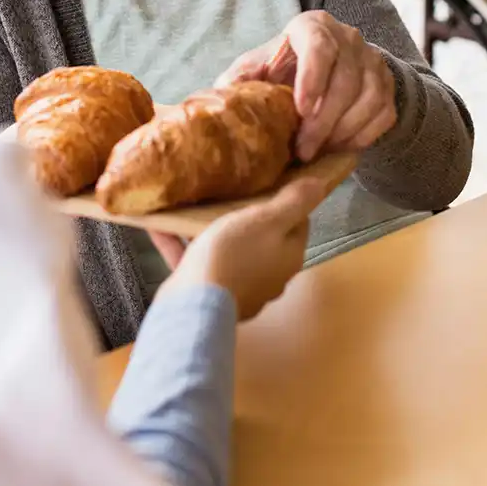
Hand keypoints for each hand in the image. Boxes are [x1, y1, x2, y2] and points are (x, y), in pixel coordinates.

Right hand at [152, 176, 326, 320]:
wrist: (196, 304)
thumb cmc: (234, 254)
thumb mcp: (267, 219)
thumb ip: (294, 202)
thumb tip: (321, 185)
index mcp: (289, 255)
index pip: (298, 221)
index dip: (284, 199)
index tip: (264, 181)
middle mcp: (272, 276)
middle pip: (264, 237)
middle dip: (248, 217)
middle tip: (227, 192)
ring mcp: (243, 289)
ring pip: (232, 252)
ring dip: (215, 233)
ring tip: (194, 208)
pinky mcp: (213, 296)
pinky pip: (201, 263)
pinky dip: (186, 247)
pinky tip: (165, 228)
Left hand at [216, 11, 397, 160]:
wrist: (328, 70)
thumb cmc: (284, 69)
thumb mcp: (258, 67)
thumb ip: (240, 79)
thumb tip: (220, 98)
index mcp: (312, 26)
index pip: (319, 47)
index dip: (312, 78)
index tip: (301, 111)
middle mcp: (348, 37)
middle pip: (345, 79)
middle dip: (323, 121)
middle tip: (303, 150)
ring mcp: (372, 60)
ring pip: (368, 99)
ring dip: (343, 132)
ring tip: (317, 151)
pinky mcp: (387, 85)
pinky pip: (383, 114)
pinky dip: (362, 136)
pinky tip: (339, 147)